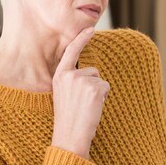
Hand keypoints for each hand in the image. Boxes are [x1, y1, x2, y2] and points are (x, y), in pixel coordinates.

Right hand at [51, 27, 109, 158]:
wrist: (69, 136)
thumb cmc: (68, 119)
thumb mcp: (63, 95)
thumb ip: (72, 81)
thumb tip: (91, 73)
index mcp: (59, 76)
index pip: (71, 52)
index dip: (81, 39)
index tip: (90, 28)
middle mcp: (69, 75)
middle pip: (93, 71)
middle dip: (93, 85)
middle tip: (82, 104)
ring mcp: (82, 81)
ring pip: (100, 80)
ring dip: (98, 93)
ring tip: (86, 107)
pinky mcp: (94, 88)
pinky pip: (106, 87)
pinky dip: (104, 98)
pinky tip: (93, 108)